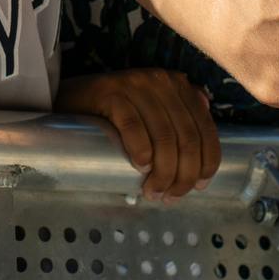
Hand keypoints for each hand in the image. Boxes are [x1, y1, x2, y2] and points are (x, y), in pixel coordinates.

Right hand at [58, 70, 220, 201]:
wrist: (71, 99)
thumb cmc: (115, 112)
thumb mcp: (152, 108)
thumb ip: (179, 111)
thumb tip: (206, 126)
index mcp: (177, 86)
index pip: (204, 128)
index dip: (207, 162)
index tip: (200, 186)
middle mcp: (161, 82)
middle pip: (186, 137)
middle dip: (183, 175)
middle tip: (170, 197)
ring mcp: (136, 85)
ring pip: (163, 136)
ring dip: (162, 173)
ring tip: (153, 192)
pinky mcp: (111, 93)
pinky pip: (133, 127)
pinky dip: (141, 152)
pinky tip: (140, 168)